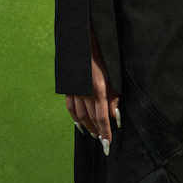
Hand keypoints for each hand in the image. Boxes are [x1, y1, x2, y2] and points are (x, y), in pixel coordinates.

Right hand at [64, 28, 120, 154]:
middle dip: (97, 131)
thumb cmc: (101, 54)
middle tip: (103, 142)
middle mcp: (84, 91)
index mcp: (97, 88)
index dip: (105, 131)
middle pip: (90, 118)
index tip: (108, 143)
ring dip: (87, 126)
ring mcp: (74, 89)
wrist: (80, 38)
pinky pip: (70, 106)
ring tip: (93, 134)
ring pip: (79, 114)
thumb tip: (114, 115)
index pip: (101, 117)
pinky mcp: (68, 86)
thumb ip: (113, 95)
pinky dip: (75, 117)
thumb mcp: (112, 73)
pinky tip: (79, 123)